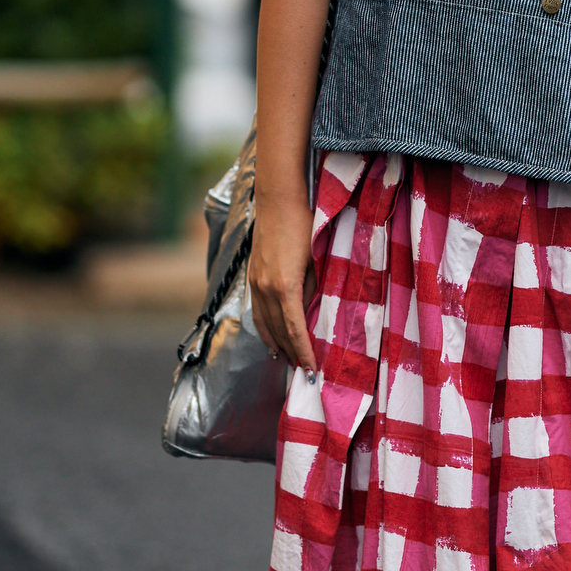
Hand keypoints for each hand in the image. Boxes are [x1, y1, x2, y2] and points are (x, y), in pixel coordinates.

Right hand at [248, 187, 317, 372]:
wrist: (278, 198)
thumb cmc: (305, 224)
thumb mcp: (318, 259)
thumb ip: (315, 288)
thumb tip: (313, 313)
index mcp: (284, 286)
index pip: (295, 330)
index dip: (304, 352)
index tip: (312, 370)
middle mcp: (265, 288)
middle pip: (278, 331)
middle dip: (291, 353)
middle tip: (303, 373)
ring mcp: (255, 281)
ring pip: (263, 323)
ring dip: (275, 344)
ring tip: (287, 361)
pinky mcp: (252, 275)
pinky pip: (256, 310)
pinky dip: (263, 327)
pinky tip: (271, 336)